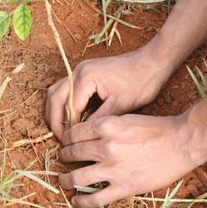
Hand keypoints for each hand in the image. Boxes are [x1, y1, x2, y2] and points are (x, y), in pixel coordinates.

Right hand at [46, 48, 170, 140]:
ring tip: (61, 130)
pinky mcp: (86, 71)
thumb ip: (97, 120)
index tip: (68, 144)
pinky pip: (66, 88)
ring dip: (56, 110)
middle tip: (60, 139)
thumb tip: (81, 137)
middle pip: (54, 97)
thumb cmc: (140, 82)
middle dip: (54, 119)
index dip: (66, 128)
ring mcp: (80, 69)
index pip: (68, 107)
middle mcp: (78, 70)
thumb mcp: (119, 106)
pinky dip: (64, 103)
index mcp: (85, 78)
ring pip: (57, 91)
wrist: (152, 63)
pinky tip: (71, 117)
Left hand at [57, 114, 206, 207]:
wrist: (181, 142)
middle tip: (62, 158)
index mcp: (106, 126)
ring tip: (63, 180)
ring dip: (66, 179)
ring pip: (77, 177)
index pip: (74, 133)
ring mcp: (113, 168)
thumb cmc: (157, 128)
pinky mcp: (124, 187)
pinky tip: (77, 200)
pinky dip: (82, 201)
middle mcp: (105, 146)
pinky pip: (95, 198)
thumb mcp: (126, 118)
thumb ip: (106, 126)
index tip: (65, 142)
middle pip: (72, 153)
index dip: (66, 138)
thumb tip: (88, 135)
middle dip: (64, 156)